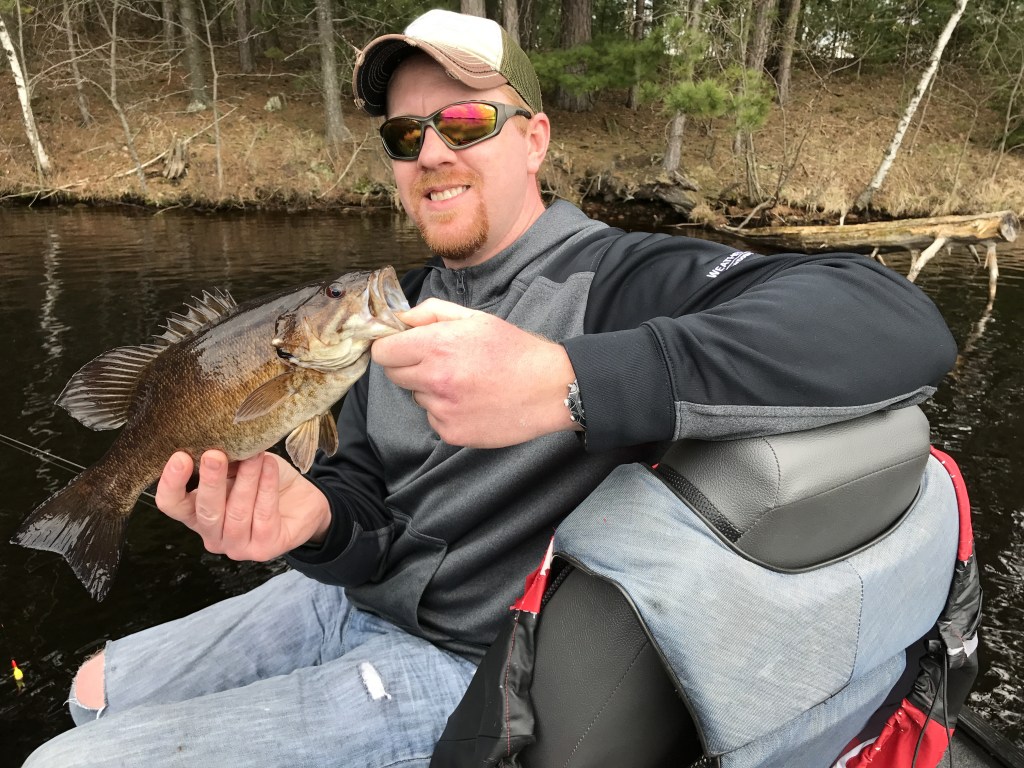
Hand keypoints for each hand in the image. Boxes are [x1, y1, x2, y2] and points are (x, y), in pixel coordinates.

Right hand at [155, 450, 331, 559]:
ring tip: (254, 455)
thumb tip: (213, 441)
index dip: (171, 483)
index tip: (180, 457)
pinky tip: (269, 466)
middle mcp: (213, 534)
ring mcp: (238, 546)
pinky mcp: (264, 549)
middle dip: (210, 482)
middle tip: (214, 455)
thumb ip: (224, 462)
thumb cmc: (265, 481)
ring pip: (237, 513)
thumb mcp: (240, 466)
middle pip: (205, 512)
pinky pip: (264, 516)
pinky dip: (267, 487)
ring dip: (246, 480)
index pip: (172, 504)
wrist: (302, 499)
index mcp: (196, 513)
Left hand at [370, 298, 577, 447]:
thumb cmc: (515, 350)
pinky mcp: (452, 432)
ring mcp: (442, 409)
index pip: (384, 352)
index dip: (391, 347)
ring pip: (417, 397)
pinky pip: (434, 418)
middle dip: (409, 367)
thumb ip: (432, 313)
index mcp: (437, 345)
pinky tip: (473, 402)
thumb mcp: (476, 319)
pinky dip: (447, 411)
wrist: (549, 389)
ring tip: (466, 383)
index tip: (402, 347)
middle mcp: (435, 379)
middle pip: (394, 375)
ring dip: (431, 390)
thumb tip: (401, 320)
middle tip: (440, 362)